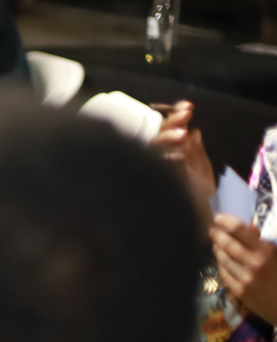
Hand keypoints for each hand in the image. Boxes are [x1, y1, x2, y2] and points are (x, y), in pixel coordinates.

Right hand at [149, 101, 214, 226]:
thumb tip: (194, 132)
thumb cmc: (198, 205)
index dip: (176, 118)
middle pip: (156, 136)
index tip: (188, 108)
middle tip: (186, 115)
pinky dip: (163, 162)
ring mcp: (146, 172)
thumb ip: (197, 154)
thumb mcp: (202, 176)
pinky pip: (148, 169)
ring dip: (166, 139)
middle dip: (171, 123)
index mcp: (168, 156)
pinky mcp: (140, 185)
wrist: (190, 233)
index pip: (168, 131)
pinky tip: (176, 157)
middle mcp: (154, 162)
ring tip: (183, 135)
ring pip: (149, 149)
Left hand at [212, 216, 276, 322]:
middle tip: (212, 230)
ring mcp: (245, 278)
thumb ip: (264, 242)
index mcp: (267, 250)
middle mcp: (254, 263)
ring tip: (216, 243)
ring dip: (218, 249)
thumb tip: (249, 227)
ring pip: (223, 259)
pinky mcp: (239, 291)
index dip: (227, 222)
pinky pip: (224, 273)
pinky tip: (221, 260)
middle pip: (227, 244)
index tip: (218, 217)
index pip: (241, 230)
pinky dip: (221, 264)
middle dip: (217, 235)